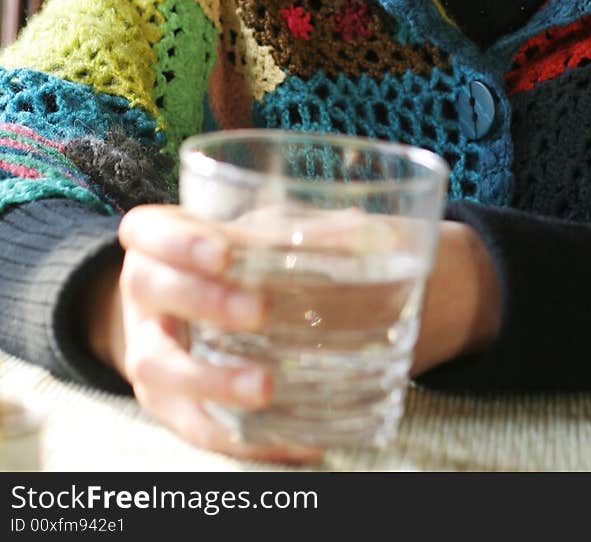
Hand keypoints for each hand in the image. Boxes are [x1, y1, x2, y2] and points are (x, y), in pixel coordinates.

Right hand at [85, 207, 499, 459]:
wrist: (190, 313)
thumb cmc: (233, 262)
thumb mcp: (258, 234)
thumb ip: (302, 230)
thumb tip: (366, 231)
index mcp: (158, 241)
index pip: (147, 230)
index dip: (180, 239)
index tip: (225, 252)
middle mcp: (143, 294)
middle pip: (152, 289)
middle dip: (204, 301)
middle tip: (258, 311)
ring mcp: (149, 352)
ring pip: (160, 368)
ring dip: (213, 380)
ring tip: (265, 388)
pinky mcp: (168, 405)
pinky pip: (197, 427)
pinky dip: (244, 437)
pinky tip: (294, 441)